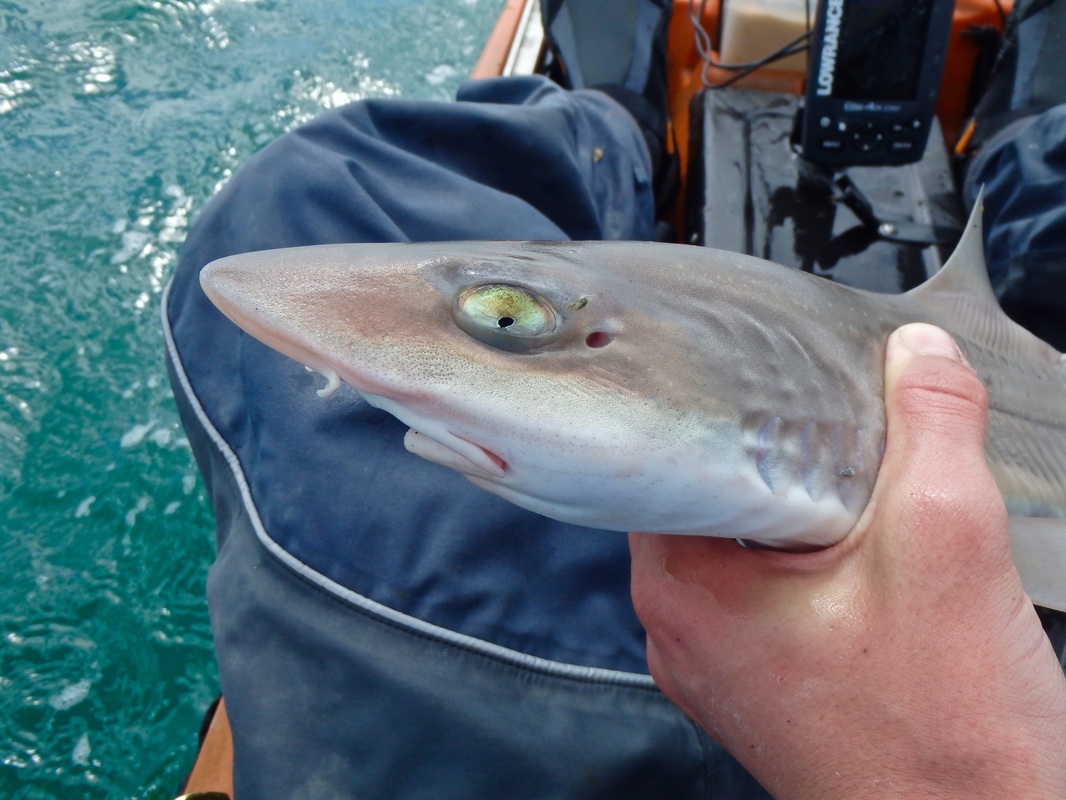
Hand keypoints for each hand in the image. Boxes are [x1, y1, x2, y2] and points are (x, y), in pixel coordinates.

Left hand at [630, 323, 1065, 798]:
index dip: (720, 402)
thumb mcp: (946, 543)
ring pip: (741, 545)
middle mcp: (680, 626)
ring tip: (859, 488)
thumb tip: (919, 353)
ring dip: (799, 511)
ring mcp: (716, 662)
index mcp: (682, 583)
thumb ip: (931, 427)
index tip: (764, 370)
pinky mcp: (758, 684)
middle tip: (837, 422)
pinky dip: (806, 562)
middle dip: (776, 452)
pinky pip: (763, 594)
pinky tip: (861, 555)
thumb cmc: (942, 738)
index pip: (666, 453)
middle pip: (709, 493)